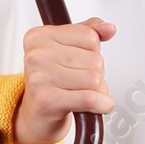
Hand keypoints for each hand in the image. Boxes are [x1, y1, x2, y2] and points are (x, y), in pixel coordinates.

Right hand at [13, 16, 115, 143]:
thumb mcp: (68, 49)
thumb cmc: (52, 81)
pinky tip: (98, 105)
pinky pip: (89, 98)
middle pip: (94, 59)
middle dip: (96, 73)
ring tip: (82, 93)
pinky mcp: (47, 101)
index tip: (79, 60)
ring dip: (98, 90)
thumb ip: (89, 32)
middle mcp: (36, 55)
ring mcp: (39, 77)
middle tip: (80, 81)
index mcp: (39, 36)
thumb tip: (109, 28)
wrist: (35, 116)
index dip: (93, 51)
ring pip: (95, 79)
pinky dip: (101, 104)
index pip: (89, 36)